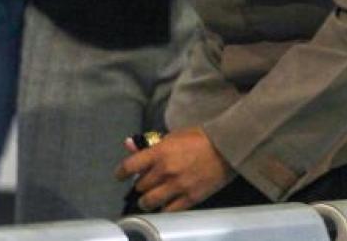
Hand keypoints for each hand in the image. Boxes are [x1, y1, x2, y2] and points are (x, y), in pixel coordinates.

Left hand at [114, 127, 233, 211]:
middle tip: (143, 185)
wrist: (226, 149)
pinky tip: (164, 205)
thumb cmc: (198, 138)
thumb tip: (128, 145)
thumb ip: (149, 144)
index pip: (130, 166)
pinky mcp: (191, 198)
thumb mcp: (171, 136)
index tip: (120, 176)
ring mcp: (178, 186)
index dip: (121, 173)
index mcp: (159, 152)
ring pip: (150, 201)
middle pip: (140, 186)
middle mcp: (165, 171)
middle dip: (139, 185)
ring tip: (148, 200)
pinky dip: (164, 209)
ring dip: (146, 201)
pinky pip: (169, 210)